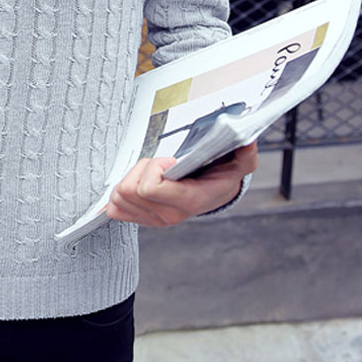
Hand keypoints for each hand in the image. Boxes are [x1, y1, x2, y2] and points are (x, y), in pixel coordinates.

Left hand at [107, 141, 257, 227]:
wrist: (216, 194)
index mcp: (187, 201)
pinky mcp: (141, 219)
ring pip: (118, 198)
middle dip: (140, 170)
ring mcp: (153, 219)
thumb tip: (247, 141)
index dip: (155, 167)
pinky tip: (137, 184)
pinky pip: (114, 209)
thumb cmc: (222, 175)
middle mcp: (168, 215)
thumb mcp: (239, 163)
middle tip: (159, 165)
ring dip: (130, 179)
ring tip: (152, 173)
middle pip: (128, 191)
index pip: (149, 188)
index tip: (172, 161)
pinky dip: (120, 194)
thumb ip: (244, 153)